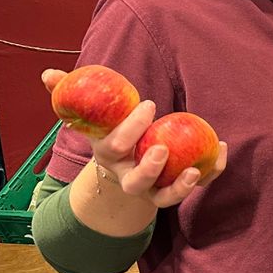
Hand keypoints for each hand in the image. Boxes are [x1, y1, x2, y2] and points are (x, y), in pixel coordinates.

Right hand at [41, 69, 226, 208]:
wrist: (125, 173)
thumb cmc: (112, 136)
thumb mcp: (92, 120)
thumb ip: (70, 97)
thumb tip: (49, 74)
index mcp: (109, 157)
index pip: (115, 147)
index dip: (129, 129)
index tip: (148, 104)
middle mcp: (129, 178)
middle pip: (135, 182)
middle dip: (148, 168)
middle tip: (162, 147)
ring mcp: (153, 190)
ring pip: (165, 199)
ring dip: (180, 187)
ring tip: (194, 169)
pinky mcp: (177, 190)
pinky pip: (198, 185)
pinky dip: (212, 172)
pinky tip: (223, 148)